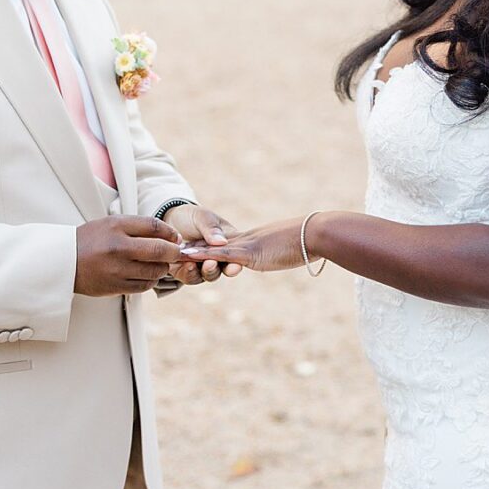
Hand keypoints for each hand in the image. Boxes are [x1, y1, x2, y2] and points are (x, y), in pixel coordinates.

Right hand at [73, 215, 183, 295]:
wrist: (64, 262)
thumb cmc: (90, 241)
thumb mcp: (111, 224)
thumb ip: (138, 227)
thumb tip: (169, 236)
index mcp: (117, 227)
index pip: (154, 226)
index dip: (170, 232)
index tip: (175, 237)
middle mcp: (118, 248)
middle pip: (159, 250)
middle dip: (174, 252)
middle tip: (176, 252)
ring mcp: (117, 269)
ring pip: (155, 270)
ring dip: (162, 267)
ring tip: (158, 263)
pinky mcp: (116, 287)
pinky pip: (144, 285)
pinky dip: (150, 280)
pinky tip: (145, 274)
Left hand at [161, 204, 244, 283]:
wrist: (169, 220)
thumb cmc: (191, 217)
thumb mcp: (202, 217)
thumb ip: (211, 229)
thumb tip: (222, 242)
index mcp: (227, 244)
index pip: (236, 257)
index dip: (236, 265)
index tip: (234, 266)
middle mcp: (217, 258)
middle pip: (222, 270)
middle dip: (217, 269)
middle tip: (210, 263)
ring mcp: (201, 266)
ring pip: (207, 276)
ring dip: (203, 272)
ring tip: (193, 263)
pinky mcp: (186, 271)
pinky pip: (190, 277)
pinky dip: (188, 272)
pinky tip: (185, 263)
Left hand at [179, 217, 318, 272]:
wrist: (315, 233)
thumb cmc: (310, 242)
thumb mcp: (290, 249)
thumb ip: (282, 251)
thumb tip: (287, 255)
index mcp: (255, 242)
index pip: (227, 245)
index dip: (208, 248)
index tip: (190, 249)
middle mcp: (247, 241)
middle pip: (214, 245)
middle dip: (194, 251)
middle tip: (173, 253)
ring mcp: (248, 246)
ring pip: (213, 249)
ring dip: (193, 254)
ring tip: (173, 255)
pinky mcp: (250, 252)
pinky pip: (222, 253)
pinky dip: (205, 255)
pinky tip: (190, 255)